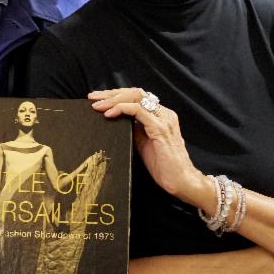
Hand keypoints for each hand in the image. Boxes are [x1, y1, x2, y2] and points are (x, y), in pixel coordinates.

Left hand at [89, 89, 202, 203]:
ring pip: (136, 98)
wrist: (181, 181)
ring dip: (114, 99)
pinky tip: (110, 113)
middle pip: (135, 93)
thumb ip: (135, 131)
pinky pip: (139, 111)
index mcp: (161, 116)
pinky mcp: (161, 129)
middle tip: (92, 97)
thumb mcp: (144, 144)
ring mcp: (164, 120)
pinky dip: (122, 109)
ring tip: (97, 106)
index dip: (117, 95)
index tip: (98, 99)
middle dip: (111, 93)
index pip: (138, 96)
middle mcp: (164, 114)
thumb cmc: (163, 166)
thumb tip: (116, 121)